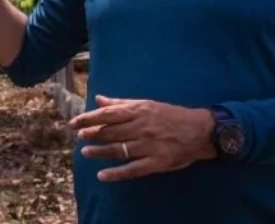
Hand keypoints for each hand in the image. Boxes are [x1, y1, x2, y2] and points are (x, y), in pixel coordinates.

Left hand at [68, 95, 216, 181]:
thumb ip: (121, 103)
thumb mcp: (146, 104)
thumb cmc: (171, 115)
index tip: (74, 123)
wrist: (201, 130)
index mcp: (138, 111)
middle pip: (110, 132)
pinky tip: (102, 175)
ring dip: (99, 152)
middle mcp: (141, 127)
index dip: (88, 119)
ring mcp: (149, 146)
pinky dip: (116, 173)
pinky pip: (133, 169)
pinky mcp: (157, 162)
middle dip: (91, 134)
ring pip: (118, 150)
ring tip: (85, 153)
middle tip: (80, 137)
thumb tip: (99, 99)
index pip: (107, 115)